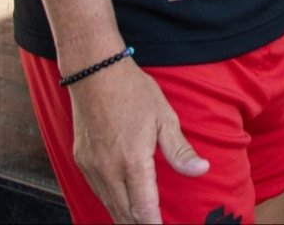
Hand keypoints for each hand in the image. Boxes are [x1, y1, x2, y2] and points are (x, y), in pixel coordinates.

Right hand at [68, 59, 207, 222]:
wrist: (95, 73)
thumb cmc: (133, 92)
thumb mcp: (164, 118)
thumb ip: (180, 151)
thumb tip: (202, 170)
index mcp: (132, 162)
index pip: (143, 208)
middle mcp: (108, 170)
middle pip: (124, 213)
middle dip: (139, 224)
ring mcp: (92, 167)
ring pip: (108, 205)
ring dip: (124, 217)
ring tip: (140, 221)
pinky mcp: (81, 161)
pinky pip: (97, 191)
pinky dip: (111, 202)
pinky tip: (122, 203)